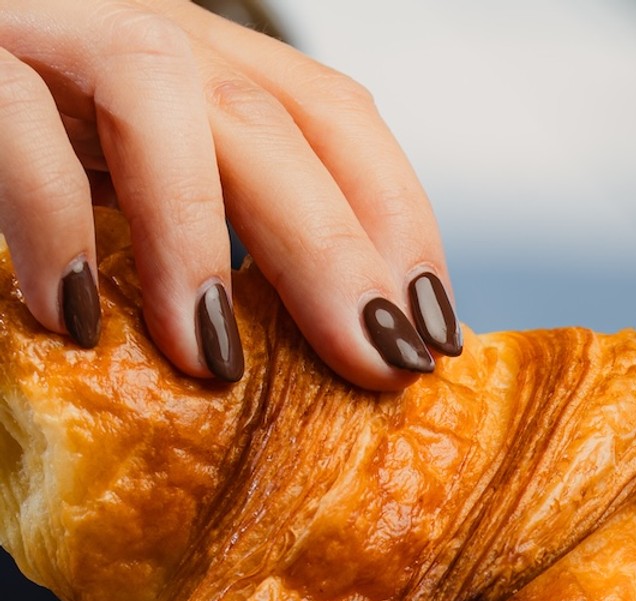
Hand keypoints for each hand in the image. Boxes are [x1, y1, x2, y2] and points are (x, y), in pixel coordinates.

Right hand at [0, 0, 460, 386]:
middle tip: (377, 365)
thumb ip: (197, 249)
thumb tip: (297, 369)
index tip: (431, 333)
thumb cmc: (4, 166)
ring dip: (199, 232)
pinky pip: (14, 125)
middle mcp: (130, 28)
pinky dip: (49, 219)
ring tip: (213, 358)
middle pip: (270, 115)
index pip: (332, 114)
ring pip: (157, 85)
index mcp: (191, 64)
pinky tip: (69, 317)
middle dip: (339, 247)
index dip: (399, 218)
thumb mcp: (120, 202)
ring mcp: (40, 27)